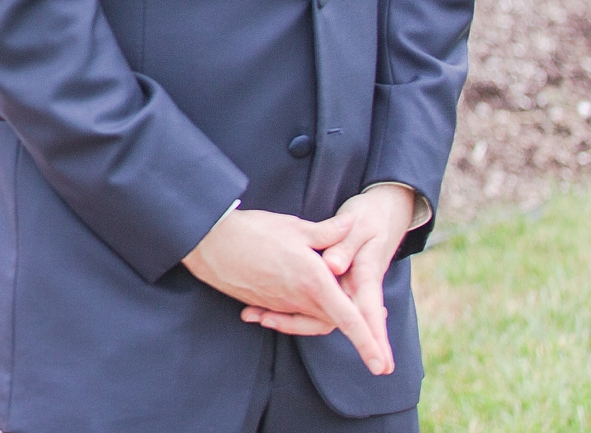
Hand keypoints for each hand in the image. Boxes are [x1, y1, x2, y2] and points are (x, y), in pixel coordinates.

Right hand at [246, 186, 415, 359]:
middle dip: (354, 326)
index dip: (368, 342)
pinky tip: (299, 300)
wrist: (209, 242)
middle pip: (333, 321)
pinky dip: (296, 313)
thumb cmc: (254, 231)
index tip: (382, 366)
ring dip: (323, 315)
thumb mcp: (296, 227)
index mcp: (314, 281)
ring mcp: (279, 304)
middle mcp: (298, 299)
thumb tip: (353, 224)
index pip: (349, 319)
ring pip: (310, 319)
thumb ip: (328, 232)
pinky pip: (288, 316)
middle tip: (375, 320)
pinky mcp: (262, 304)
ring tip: (341, 304)